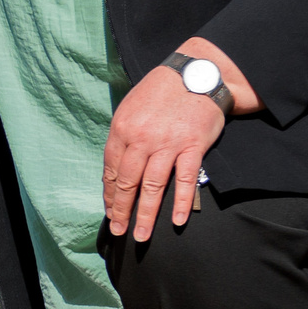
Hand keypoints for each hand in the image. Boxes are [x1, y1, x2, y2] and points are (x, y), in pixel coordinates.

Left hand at [102, 64, 225, 242]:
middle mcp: (142, 137)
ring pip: (152, 186)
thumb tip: (116, 167)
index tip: (110, 212)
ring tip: (141, 235)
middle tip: (119, 230)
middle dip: (122, 210)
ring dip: (145, 215)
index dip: (110, 194)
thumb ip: (123, 135)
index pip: (112, 169)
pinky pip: (185, 180)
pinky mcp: (192, 146)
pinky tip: (176, 221)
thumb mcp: (132, 106)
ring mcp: (168, 143)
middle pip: (128, 182)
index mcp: (122, 128)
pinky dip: (180, 203)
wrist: (197, 72)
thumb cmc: (162, 90)